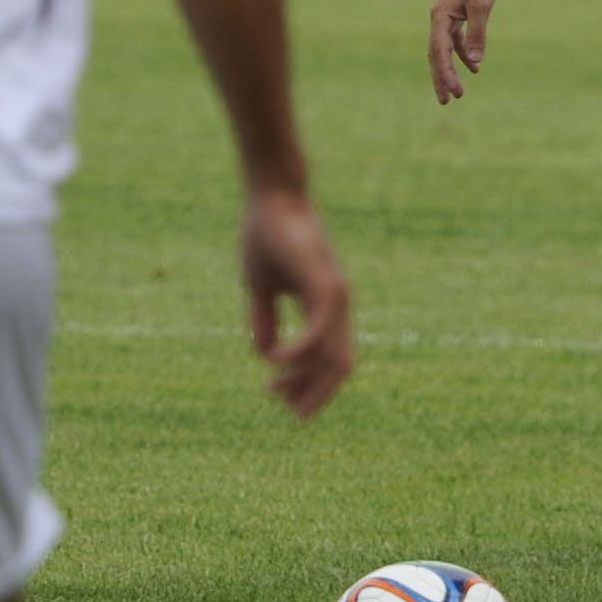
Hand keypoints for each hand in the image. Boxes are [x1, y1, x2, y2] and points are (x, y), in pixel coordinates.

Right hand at [239, 185, 354, 417]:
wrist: (272, 195)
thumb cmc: (266, 234)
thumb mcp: (261, 287)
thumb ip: (264, 320)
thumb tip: (265, 355)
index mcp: (325, 306)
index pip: (330, 357)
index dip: (308, 383)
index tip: (273, 391)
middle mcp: (337, 305)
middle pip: (340, 366)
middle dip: (315, 394)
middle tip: (283, 406)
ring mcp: (335, 296)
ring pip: (335, 356)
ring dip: (305, 380)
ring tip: (274, 388)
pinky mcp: (325, 285)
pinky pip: (319, 332)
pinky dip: (300, 353)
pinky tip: (276, 361)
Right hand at [427, 0, 498, 102]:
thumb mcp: (481, 6)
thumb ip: (477, 34)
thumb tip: (476, 61)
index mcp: (440, 17)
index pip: (440, 52)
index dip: (446, 74)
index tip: (454, 93)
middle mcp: (438, 19)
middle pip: (436, 55)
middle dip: (441, 79)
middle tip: (446, 101)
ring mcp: (445, 17)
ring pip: (444, 50)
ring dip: (451, 69)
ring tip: (458, 92)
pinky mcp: (455, 14)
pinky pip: (455, 40)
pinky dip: (463, 53)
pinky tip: (475, 67)